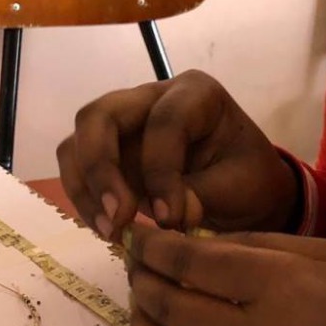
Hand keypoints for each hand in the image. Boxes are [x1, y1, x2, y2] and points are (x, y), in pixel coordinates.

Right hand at [57, 71, 299, 238]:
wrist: (246, 193)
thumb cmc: (248, 181)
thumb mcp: (240, 187)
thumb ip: (203, 196)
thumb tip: (167, 216)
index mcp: (196, 94)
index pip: (164, 121)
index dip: (161, 170)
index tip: (169, 218)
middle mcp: (151, 98)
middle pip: (100, 116)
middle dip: (100, 168)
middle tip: (116, 217)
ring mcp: (125, 125)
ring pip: (78, 141)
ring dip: (85, 188)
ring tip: (109, 231)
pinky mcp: (109, 154)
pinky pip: (78, 168)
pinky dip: (84, 199)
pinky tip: (107, 228)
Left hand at [125, 226, 325, 325]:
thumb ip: (257, 247)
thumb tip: (195, 243)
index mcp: (280, 287)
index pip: (190, 263)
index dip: (156, 246)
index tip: (141, 234)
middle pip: (169, 305)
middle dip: (143, 278)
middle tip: (139, 262)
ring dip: (144, 321)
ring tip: (146, 300)